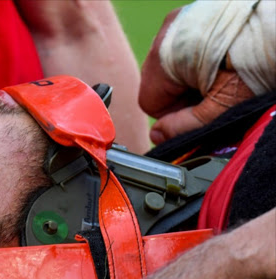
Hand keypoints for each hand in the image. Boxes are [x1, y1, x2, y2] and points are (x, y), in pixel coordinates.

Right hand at [139, 9, 253, 144]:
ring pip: (168, 65)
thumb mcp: (220, 106)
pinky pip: (180, 46)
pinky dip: (196, 57)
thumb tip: (157, 136)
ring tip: (219, 74)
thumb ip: (184, 126)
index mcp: (164, 57)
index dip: (175, 114)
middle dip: (181, 93)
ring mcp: (178, 20)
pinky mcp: (191, 14)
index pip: (150, 102)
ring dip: (188, 76)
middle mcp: (165, 34)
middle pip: (158, 82)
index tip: (201, 110)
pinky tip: (219, 59)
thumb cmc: (257, 64)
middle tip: (213, 92)